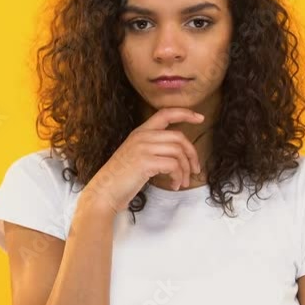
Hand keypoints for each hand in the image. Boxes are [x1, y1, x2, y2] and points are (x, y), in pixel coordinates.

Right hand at [83, 107, 203, 213]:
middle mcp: (142, 136)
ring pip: (178, 152)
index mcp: (140, 132)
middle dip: (192, 154)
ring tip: (182, 182)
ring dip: (185, 170)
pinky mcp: (145, 162)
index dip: (185, 113)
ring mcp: (143, 148)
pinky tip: (174, 185)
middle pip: (179, 137)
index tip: (200, 118)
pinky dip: (178, 176)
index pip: (165, 113)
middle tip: (195, 169)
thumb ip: (154, 148)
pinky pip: (173, 165)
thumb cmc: (122, 178)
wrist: (104, 191)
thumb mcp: (137, 155)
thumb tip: (179, 154)